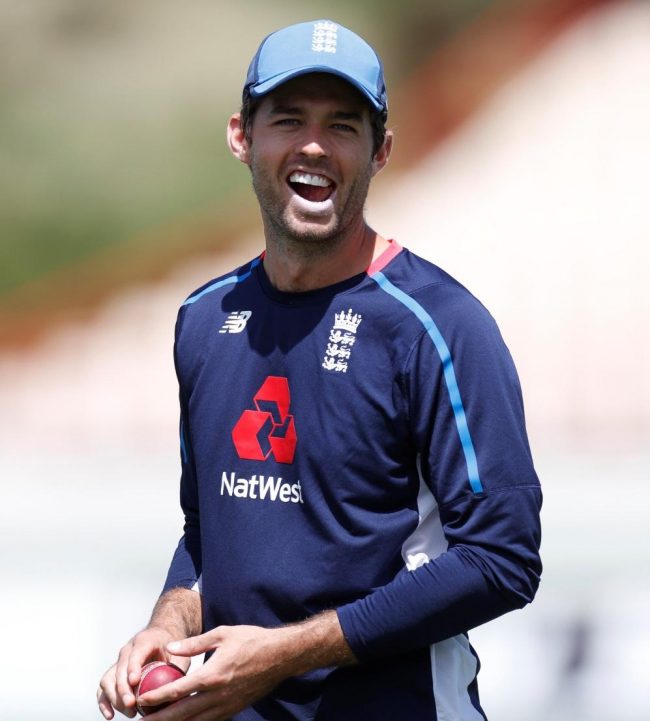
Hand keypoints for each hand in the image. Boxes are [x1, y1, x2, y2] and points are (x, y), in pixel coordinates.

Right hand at [97, 626, 190, 718]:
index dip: (133, 667)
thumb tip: (179, 688)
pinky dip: (104, 702)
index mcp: (144, 641)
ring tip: (130, 712)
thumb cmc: (172, 645)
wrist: (162, 634)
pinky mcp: (114, 673)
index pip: (135, 654)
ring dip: (115, 698)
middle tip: (132, 704)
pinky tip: (110, 715)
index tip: (135, 682)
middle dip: (123, 689)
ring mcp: (119, 661)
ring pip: (108, 679)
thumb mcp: (180, 652)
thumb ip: (178, 666)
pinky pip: (103, 688)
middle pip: (119, 669)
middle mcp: (127, 650)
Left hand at [135, 625, 292, 720]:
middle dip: (160, 720)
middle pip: (182, 713)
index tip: (142, 700)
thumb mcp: (222, 634)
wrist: (280, 655)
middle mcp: (218, 695)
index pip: (179, 690)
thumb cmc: (251, 640)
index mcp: (213, 674)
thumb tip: (170, 647)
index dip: (158, 697)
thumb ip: (194, 643)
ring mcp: (226, 705)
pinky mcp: (233, 709)